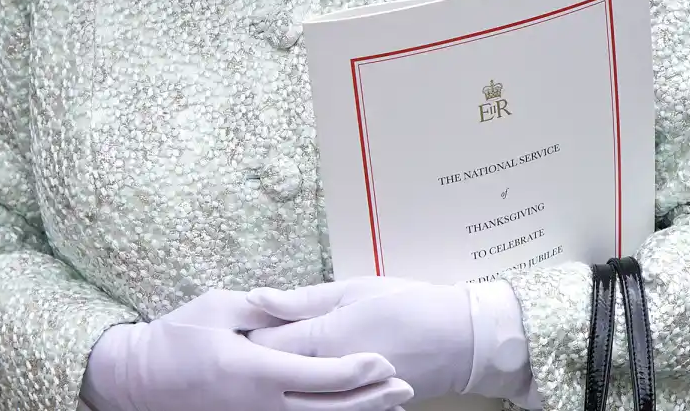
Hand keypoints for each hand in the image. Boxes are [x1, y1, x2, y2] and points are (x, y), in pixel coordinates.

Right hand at [81, 289, 413, 410]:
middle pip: (327, 409)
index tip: (385, 362)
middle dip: (370, 400)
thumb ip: (261, 308)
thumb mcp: (218, 307)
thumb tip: (295, 304)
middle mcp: (260, 404)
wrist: (141, 379)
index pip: (318, 375)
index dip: (355, 371)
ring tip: (389, 404)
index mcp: (255, 371)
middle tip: (404, 388)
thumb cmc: (178, 336)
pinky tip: (346, 410)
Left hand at [247, 277, 537, 405]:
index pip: (267, 343)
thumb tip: (258, 296)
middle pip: (275, 372)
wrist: (459, 340)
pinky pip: (319, 405)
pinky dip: (304, 394)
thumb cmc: (407, 304)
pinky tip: (293, 383)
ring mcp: (343, 395)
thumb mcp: (354, 290)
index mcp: (325, 339)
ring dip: (276, 379)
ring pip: (293, 395)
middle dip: (255, 359)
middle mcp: (329, 374)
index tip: (230, 321)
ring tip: (259, 365)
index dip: (246, 333)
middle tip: (237, 344)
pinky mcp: (358, 406)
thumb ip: (303, 299)